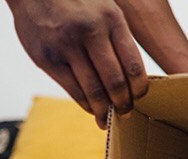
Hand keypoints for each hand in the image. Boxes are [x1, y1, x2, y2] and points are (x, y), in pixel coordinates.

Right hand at [6, 0, 149, 126]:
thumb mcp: (104, 6)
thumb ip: (117, 36)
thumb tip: (132, 75)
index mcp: (111, 19)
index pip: (133, 64)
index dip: (139, 88)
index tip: (140, 98)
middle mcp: (90, 32)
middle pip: (115, 82)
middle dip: (123, 104)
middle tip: (126, 113)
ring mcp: (67, 46)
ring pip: (93, 90)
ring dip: (103, 110)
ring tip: (108, 118)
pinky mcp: (47, 58)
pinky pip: (72, 90)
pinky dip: (84, 104)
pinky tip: (90, 108)